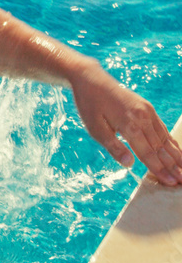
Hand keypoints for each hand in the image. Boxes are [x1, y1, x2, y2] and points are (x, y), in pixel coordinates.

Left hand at [71, 63, 181, 185]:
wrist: (91, 79)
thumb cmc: (89, 105)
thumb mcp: (94, 128)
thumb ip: (113, 147)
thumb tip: (129, 165)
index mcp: (129, 125)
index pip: (148, 153)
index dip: (159, 169)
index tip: (170, 182)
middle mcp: (143, 118)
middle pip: (160, 147)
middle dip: (173, 166)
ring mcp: (147, 111)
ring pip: (164, 138)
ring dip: (176, 155)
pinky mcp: (147, 107)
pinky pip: (161, 127)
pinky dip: (170, 140)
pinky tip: (176, 150)